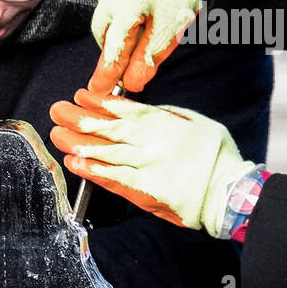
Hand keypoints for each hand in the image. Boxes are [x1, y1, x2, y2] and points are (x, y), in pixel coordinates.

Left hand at [49, 90, 255, 235]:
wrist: (228, 191)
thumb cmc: (217, 156)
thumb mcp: (196, 122)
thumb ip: (168, 115)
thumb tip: (144, 109)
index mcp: (162, 123)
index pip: (124, 109)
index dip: (98, 102)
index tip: (79, 97)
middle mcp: (150, 142)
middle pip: (108, 128)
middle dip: (79, 118)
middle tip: (58, 111)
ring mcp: (146, 166)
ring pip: (105, 152)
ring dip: (78, 142)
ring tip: (58, 134)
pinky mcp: (144, 191)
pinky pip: (113, 179)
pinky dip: (92, 171)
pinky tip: (75, 163)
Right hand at [88, 0, 216, 93]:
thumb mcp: (169, 28)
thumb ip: (148, 56)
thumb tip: (131, 83)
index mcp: (124, 7)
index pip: (112, 47)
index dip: (107, 69)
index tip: (99, 89)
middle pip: (101, 28)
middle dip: (110, 44)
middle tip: (120, 57)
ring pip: (105, 9)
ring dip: (116, 22)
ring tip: (137, 24)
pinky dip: (119, 1)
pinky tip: (137, 1)